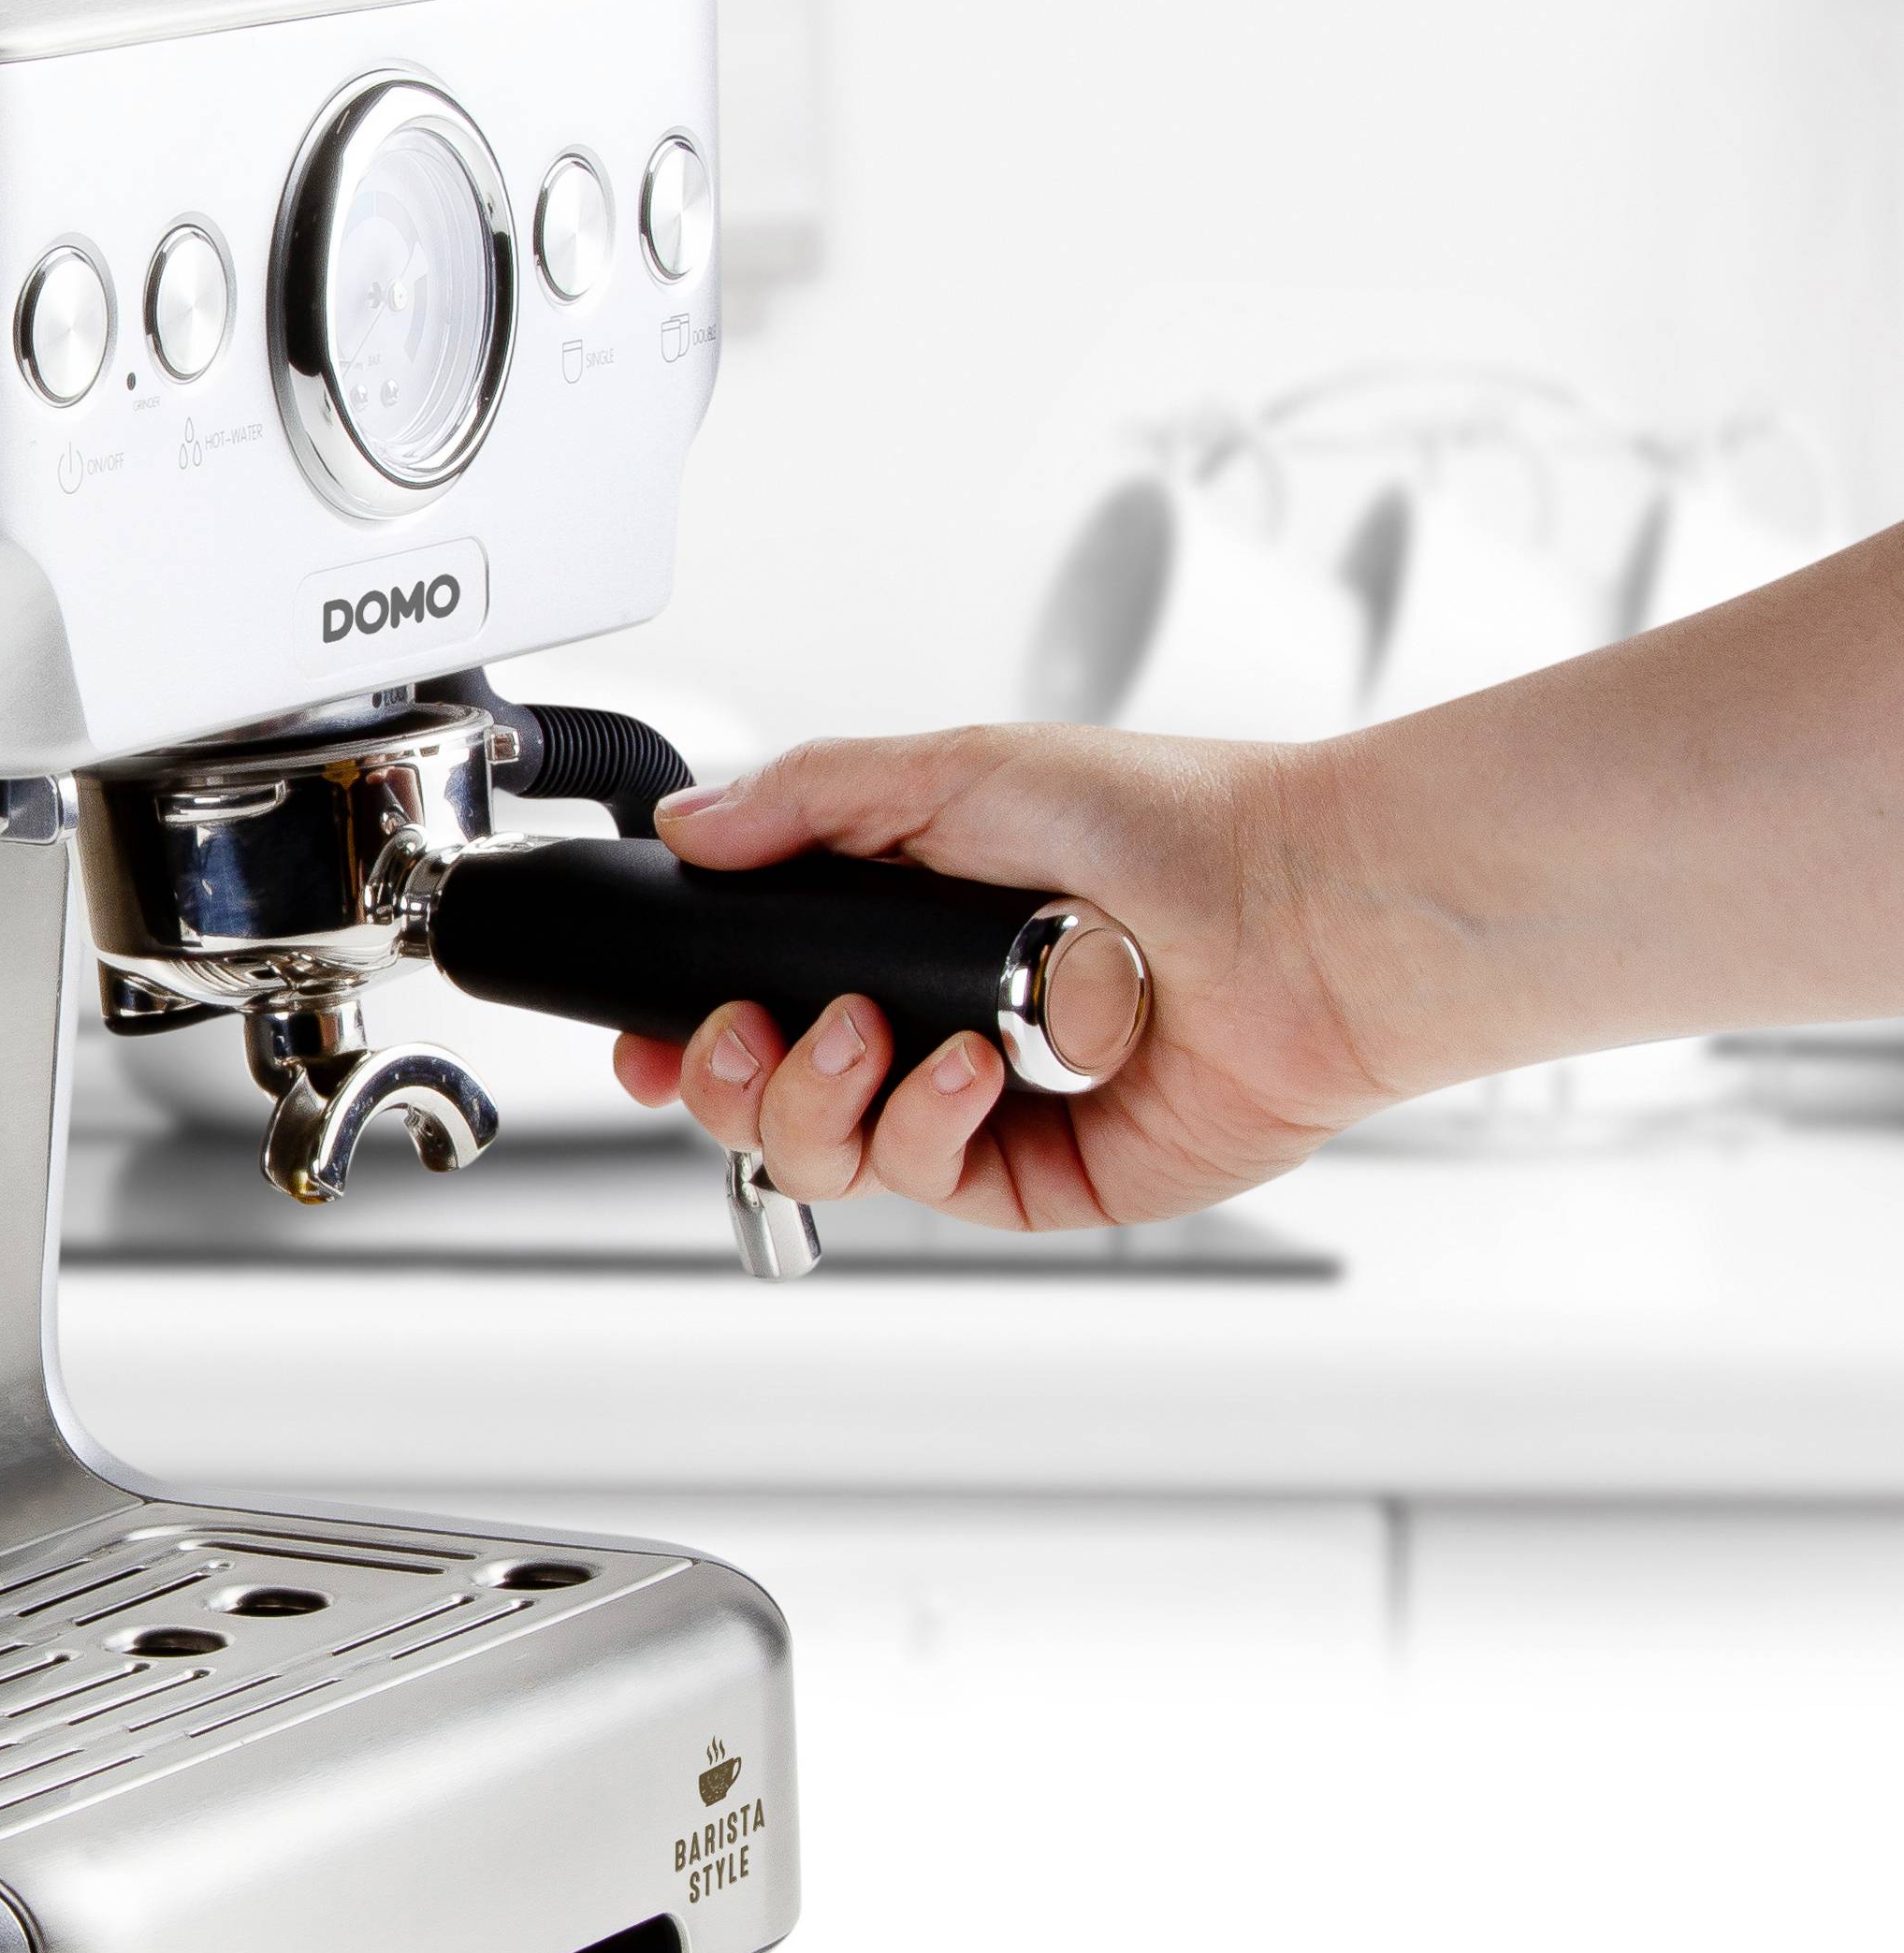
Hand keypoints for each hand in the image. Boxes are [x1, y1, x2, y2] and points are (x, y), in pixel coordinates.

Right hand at [607, 726, 1395, 1229]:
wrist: (1304, 911)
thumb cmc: (1174, 827)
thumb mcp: (960, 772)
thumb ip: (809, 798)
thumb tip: (687, 826)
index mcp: (899, 933)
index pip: (751, 1003)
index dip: (685, 1030)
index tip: (648, 1029)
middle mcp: (931, 1025)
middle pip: (762, 1098)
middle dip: (726, 1074)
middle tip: (748, 1032)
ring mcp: (982, 1110)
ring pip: (822, 1156)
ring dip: (812, 1102)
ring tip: (863, 1035)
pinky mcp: (1041, 1178)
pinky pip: (923, 1181)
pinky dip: (924, 1125)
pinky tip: (971, 1070)